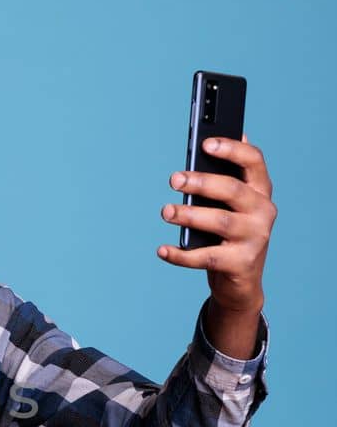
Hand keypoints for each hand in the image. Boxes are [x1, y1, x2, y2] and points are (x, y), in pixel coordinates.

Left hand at [157, 136, 275, 355]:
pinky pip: (206, 257)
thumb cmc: (229, 235)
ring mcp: (256, 238)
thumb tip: (210, 147)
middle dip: (201, 182)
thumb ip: (224, 179)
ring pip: (220, 221)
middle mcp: (263, 211)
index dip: (231, 150)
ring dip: (189, 215)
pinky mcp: (241, 263)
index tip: (205, 144)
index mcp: (260, 190)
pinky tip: (162, 250)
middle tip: (174, 179)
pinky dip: (181, 255)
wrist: (241, 283)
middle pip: (232, 190)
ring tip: (165, 211)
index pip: (253, 161)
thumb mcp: (230, 206)